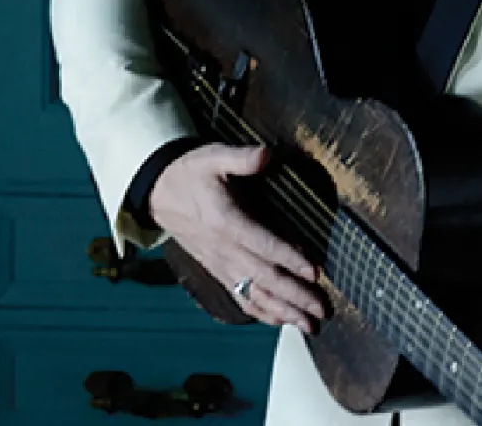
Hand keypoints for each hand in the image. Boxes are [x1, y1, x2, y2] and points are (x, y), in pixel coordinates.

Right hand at [148, 143, 325, 333]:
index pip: (264, 245)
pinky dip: (262, 313)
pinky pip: (241, 297)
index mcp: (227, 222)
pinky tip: (280, 322)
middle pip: (265, 278)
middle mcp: (225, 250)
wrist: (158, 193)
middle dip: (296, 296)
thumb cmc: (190, 174)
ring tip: (309, 326)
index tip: (314, 272)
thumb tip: (266, 154)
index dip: (290, 259)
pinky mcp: (217, 271)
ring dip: (283, 312)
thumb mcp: (213, 157)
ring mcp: (220, 264)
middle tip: (323, 310)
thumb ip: (240, 158)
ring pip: (255, 295)